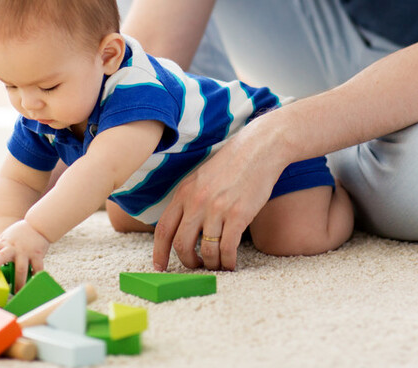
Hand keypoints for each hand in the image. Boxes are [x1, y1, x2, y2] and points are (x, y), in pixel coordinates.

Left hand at [0, 220, 49, 290]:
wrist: (38, 225)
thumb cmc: (18, 235)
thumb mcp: (4, 238)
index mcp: (4, 244)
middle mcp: (13, 248)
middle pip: (3, 255)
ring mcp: (26, 251)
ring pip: (21, 267)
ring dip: (19, 280)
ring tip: (17, 291)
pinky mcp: (37, 254)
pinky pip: (37, 268)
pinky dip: (36, 276)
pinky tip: (34, 283)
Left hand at [153, 124, 281, 271]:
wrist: (258, 150)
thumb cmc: (231, 166)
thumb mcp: (200, 179)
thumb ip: (188, 201)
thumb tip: (180, 228)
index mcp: (184, 193)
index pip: (163, 229)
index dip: (159, 252)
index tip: (160, 267)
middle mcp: (196, 202)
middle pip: (181, 244)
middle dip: (188, 261)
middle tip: (196, 265)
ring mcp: (217, 209)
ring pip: (206, 250)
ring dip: (211, 263)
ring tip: (217, 264)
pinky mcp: (238, 215)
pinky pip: (227, 249)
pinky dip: (227, 261)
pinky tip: (231, 262)